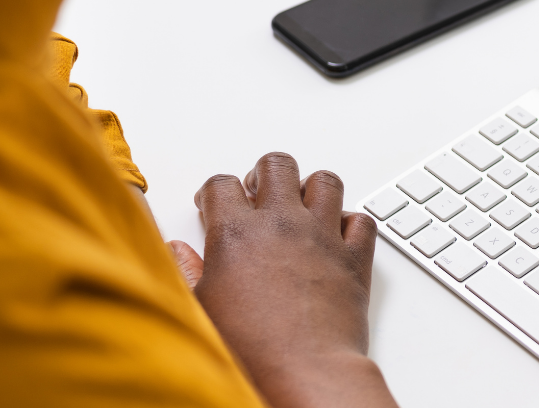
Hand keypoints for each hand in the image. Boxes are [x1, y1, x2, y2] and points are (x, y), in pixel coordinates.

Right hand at [180, 154, 396, 407]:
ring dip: (311, 189)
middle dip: (264, 175)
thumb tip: (177, 251)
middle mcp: (282, 223)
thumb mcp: (200, 310)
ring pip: (325, 181)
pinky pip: (361, 220)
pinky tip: (336, 236)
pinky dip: (350, 223)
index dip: (214, 191)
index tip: (213, 204)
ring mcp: (322, 236)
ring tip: (299, 208)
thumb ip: (187, 272)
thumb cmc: (251, 350)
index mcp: (237, 233)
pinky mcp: (354, 257)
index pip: (222, 183)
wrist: (303, 373)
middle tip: (258, 196)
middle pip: (277, 165)